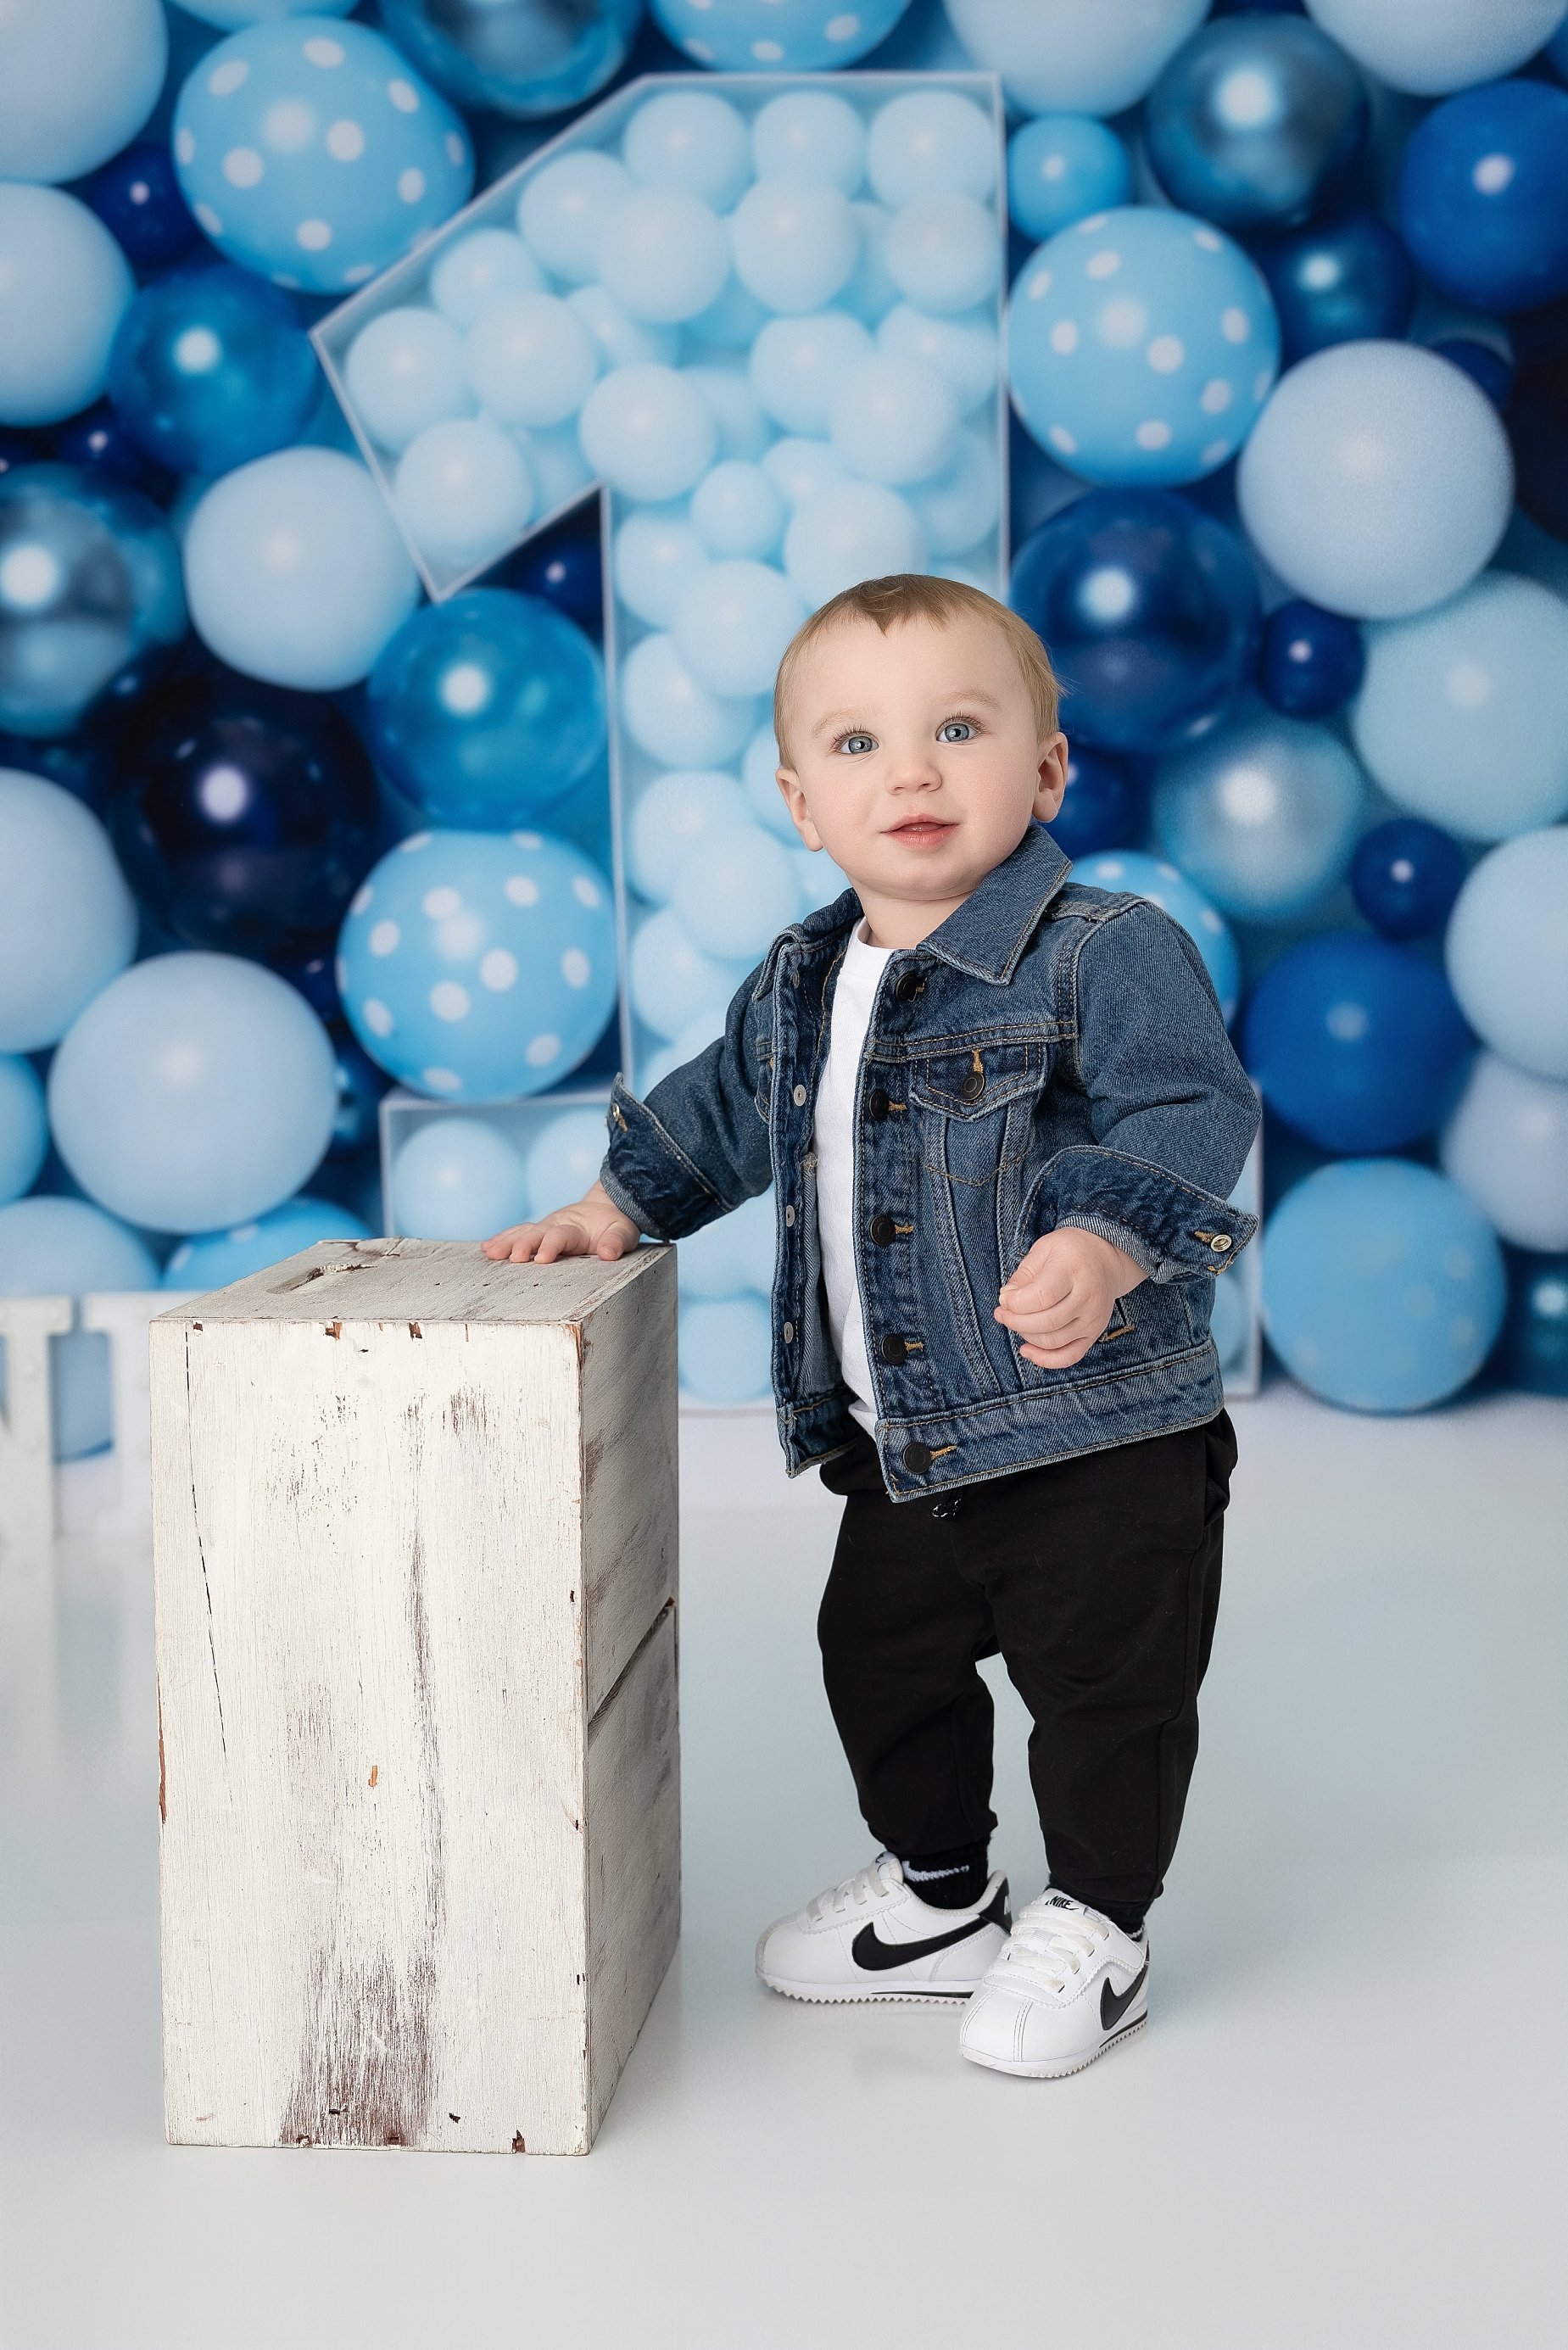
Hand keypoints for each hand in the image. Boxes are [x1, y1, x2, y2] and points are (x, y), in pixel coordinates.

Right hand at [481, 1180, 640, 1264]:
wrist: (606, 1207)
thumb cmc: (615, 1226)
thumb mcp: (624, 1232)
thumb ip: (616, 1241)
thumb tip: (608, 1253)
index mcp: (576, 1229)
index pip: (561, 1236)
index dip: (550, 1246)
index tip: (541, 1259)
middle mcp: (556, 1225)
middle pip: (536, 1234)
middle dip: (523, 1245)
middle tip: (513, 1258)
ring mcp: (545, 1228)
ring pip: (522, 1232)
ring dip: (506, 1242)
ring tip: (490, 1253)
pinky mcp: (539, 1231)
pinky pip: (518, 1233)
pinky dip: (502, 1239)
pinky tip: (486, 1249)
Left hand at [994, 1227, 1146, 1367]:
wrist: (1106, 1260)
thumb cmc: (1071, 1252)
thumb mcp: (1044, 1249)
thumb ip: (1023, 1274)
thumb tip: (1006, 1299)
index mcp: (1074, 1271)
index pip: (1041, 1297)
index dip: (1015, 1303)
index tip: (1004, 1298)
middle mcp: (1088, 1298)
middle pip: (1046, 1323)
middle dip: (1015, 1321)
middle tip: (1002, 1313)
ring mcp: (1092, 1319)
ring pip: (1053, 1342)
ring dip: (1026, 1336)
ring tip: (1014, 1322)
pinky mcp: (1093, 1334)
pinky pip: (1069, 1357)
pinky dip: (1045, 1360)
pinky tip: (1026, 1350)